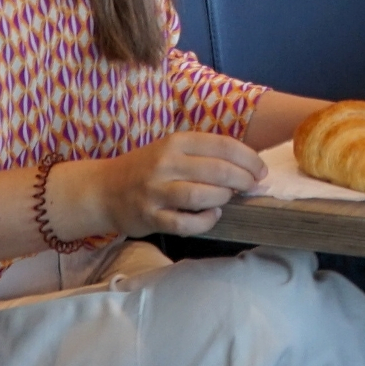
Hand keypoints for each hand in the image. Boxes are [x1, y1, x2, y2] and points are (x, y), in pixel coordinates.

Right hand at [72, 132, 266, 238]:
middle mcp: (166, 163)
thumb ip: (204, 154)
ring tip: (228, 199)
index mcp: (176, 142)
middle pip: (218, 171)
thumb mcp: (172, 150)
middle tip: (252, 186)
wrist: (104, 190)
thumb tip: (248, 164)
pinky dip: (205, 221)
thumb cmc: (146, 168)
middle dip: (243, 180)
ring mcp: (156, 191)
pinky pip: (185, 223)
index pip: (223, 145)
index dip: (249, 158)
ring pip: (202, 196)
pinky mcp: (150, 217)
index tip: (261, 170)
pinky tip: (212, 216)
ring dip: (223, 198)